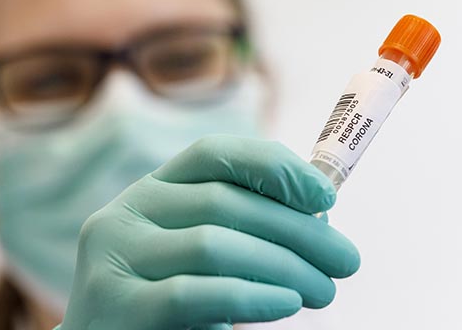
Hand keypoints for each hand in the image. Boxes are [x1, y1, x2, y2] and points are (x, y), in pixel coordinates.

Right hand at [57, 135, 359, 329]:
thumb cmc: (170, 294)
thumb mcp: (201, 247)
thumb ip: (244, 225)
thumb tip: (319, 214)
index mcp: (152, 190)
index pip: (212, 154)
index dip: (272, 165)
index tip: (326, 195)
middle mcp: (126, 212)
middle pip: (224, 202)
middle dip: (297, 230)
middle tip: (345, 260)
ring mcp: (116, 256)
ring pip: (214, 245)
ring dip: (283, 266)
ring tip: (323, 290)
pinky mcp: (118, 305)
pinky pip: (194, 292)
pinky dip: (251, 296)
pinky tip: (287, 303)